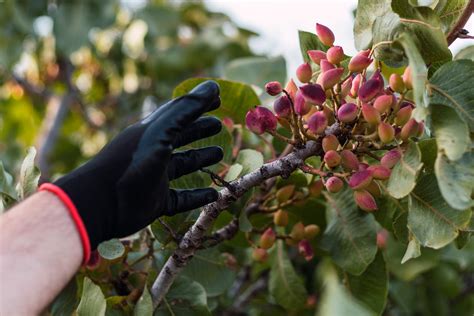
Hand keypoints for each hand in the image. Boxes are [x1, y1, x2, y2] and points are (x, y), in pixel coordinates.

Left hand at [44, 81, 222, 249]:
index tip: (218, 100)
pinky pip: (181, 199)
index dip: (199, 105)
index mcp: (152, 132)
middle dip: (199, 131)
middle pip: (181, 138)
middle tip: (220, 125)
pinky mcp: (155, 201)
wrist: (101, 201)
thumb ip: (186, 108)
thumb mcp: (161, 131)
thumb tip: (214, 86)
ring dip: (200, 159)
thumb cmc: (131, 161)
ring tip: (220, 153)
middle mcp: (154, 152)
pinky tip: (214, 195)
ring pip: (182, 166)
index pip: (179, 114)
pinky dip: (197, 197)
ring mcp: (154, 177)